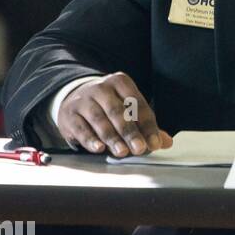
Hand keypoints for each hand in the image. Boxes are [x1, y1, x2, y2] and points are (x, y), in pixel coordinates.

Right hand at [57, 72, 171, 156]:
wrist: (73, 98)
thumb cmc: (107, 105)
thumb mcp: (127, 108)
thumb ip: (146, 125)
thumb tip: (165, 142)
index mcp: (120, 82)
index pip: (138, 104)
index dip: (148, 126)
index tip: (155, 143)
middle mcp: (101, 88)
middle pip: (118, 112)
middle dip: (130, 132)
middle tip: (139, 148)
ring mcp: (83, 100)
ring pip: (99, 120)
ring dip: (112, 138)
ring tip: (122, 151)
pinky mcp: (69, 114)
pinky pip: (81, 128)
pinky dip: (90, 139)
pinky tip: (99, 148)